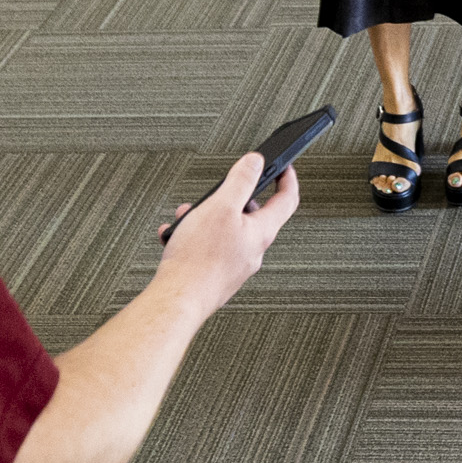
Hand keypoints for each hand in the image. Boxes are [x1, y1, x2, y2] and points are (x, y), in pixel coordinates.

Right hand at [157, 152, 297, 314]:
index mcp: (261, 233)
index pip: (286, 200)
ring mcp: (233, 266)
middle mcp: (252, 251)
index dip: (287, 178)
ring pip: (225, 232)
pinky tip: (175, 237)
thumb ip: (240, 180)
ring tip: (187, 216)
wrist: (176, 300)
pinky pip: (206, 249)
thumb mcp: (221, 206)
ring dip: (206, 218)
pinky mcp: (214, 277)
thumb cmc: (198, 260)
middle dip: (232, 199)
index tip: (284, 166)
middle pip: (252, 216)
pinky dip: (192, 238)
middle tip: (219, 192)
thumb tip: (256, 162)